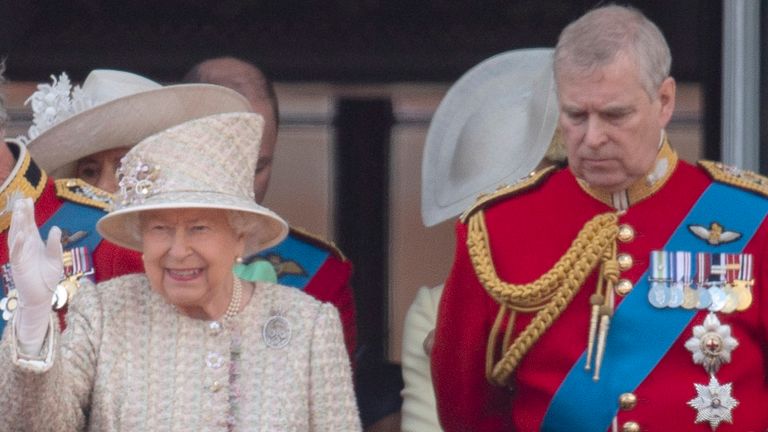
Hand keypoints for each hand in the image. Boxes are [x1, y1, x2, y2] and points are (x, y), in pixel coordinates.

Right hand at [8, 198, 62, 354]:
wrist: (42, 295)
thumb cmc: (48, 277)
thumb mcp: (55, 258)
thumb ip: (55, 244)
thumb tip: (54, 228)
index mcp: (34, 243)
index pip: (30, 224)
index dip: (29, 212)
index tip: (28, 199)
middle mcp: (25, 247)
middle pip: (22, 227)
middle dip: (22, 214)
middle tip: (21, 200)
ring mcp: (20, 255)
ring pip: (17, 236)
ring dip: (18, 225)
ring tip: (20, 212)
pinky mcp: (18, 265)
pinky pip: (17, 252)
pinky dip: (18, 243)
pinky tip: (21, 234)